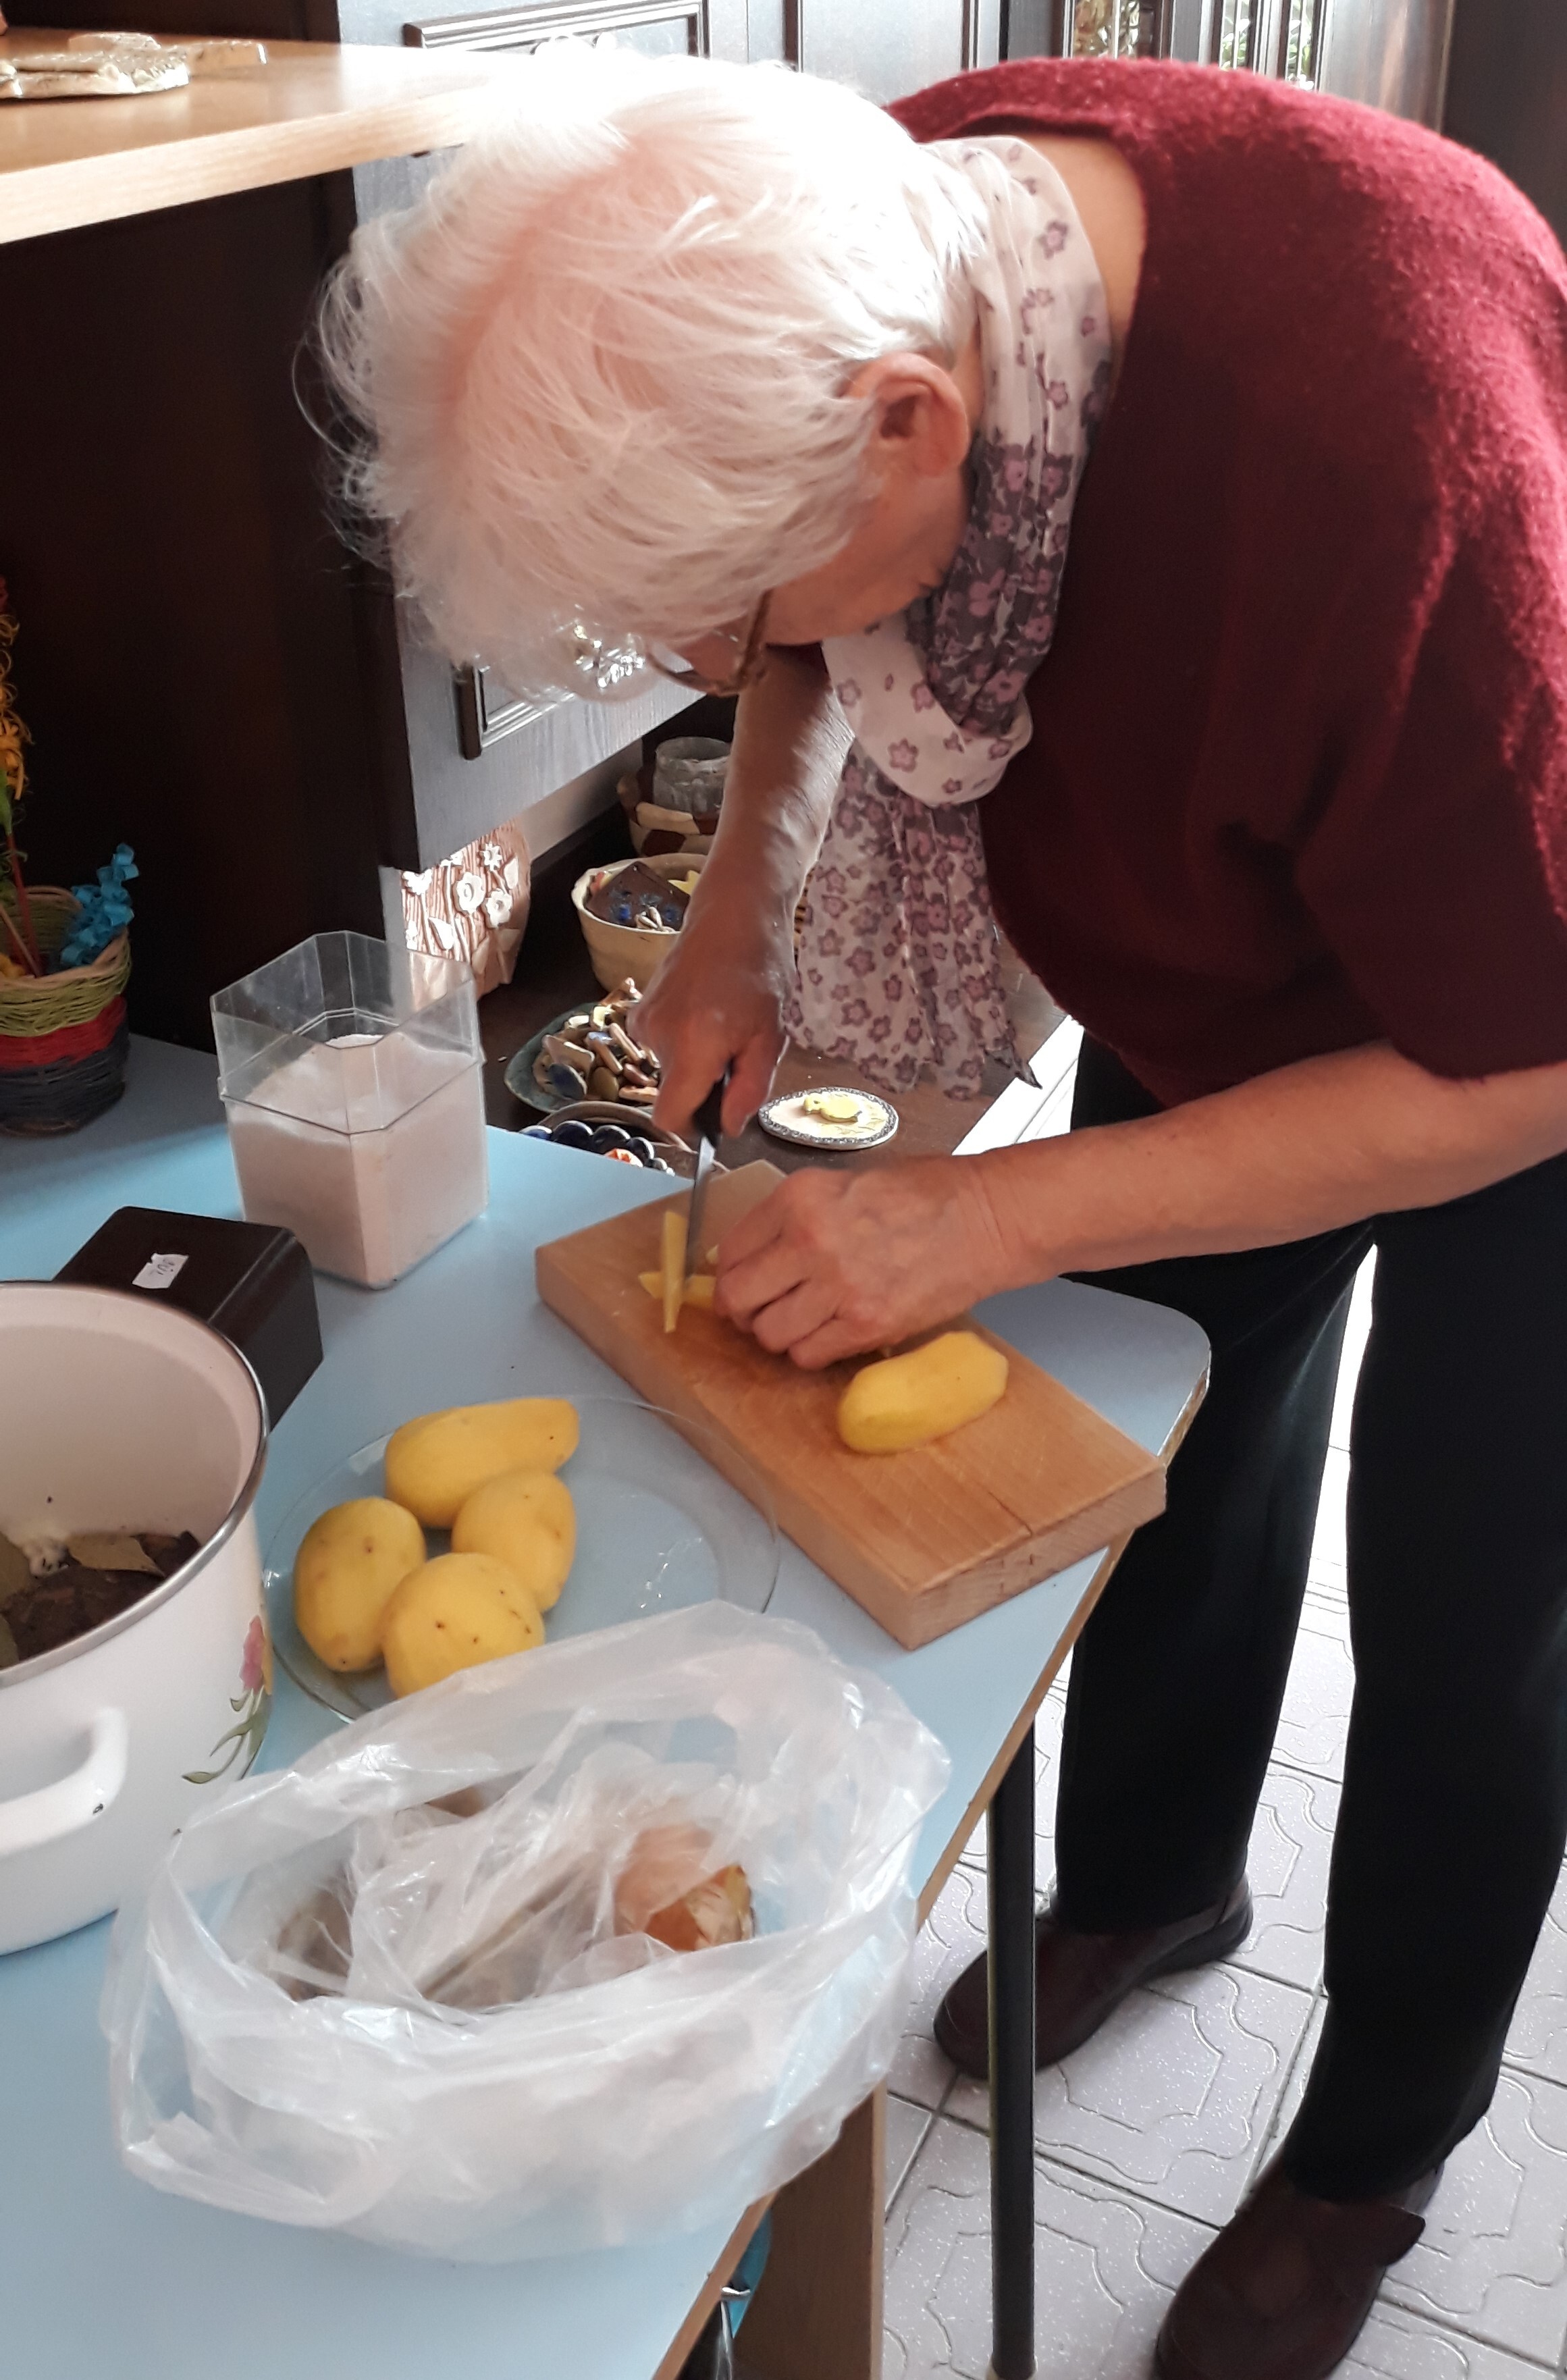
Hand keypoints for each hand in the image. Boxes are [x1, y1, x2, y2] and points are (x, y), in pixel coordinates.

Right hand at [635, 902, 793, 1138]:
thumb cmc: (761, 971)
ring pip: (670, 1069)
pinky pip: (661, 1046)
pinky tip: (706, 1013)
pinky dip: (684, 1042)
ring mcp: (644, 1020)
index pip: (669, 1118)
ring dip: (697, 1061)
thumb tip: (728, 1128)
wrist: (733, 914)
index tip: (715, 1117)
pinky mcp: (639, 1009)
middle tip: (737, 1053)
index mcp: (693, 1045)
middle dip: (704, 1086)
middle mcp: (658, 1035)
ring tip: (725, 1026)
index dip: (692, 1129)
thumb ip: (749, 1089)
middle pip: (673, 1093)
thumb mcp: (771, 1037)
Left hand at [715, 1158, 1016, 1367]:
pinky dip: (812, 1352)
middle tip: (756, 1311)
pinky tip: (831, 1333)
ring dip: (778, 1334)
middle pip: (739, 1297)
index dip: (730, 1273)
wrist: (986, 1219)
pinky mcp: (867, 1325)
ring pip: (770, 1334)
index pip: (732, 1249)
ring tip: (802, 1321)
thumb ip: (797, 1215)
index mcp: (800, 1198)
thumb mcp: (845, 1182)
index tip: (739, 1283)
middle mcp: (810, 1241)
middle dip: (741, 1310)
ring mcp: (838, 1287)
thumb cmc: (925, 1195)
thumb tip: (757, 1252)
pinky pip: (809, 1356)